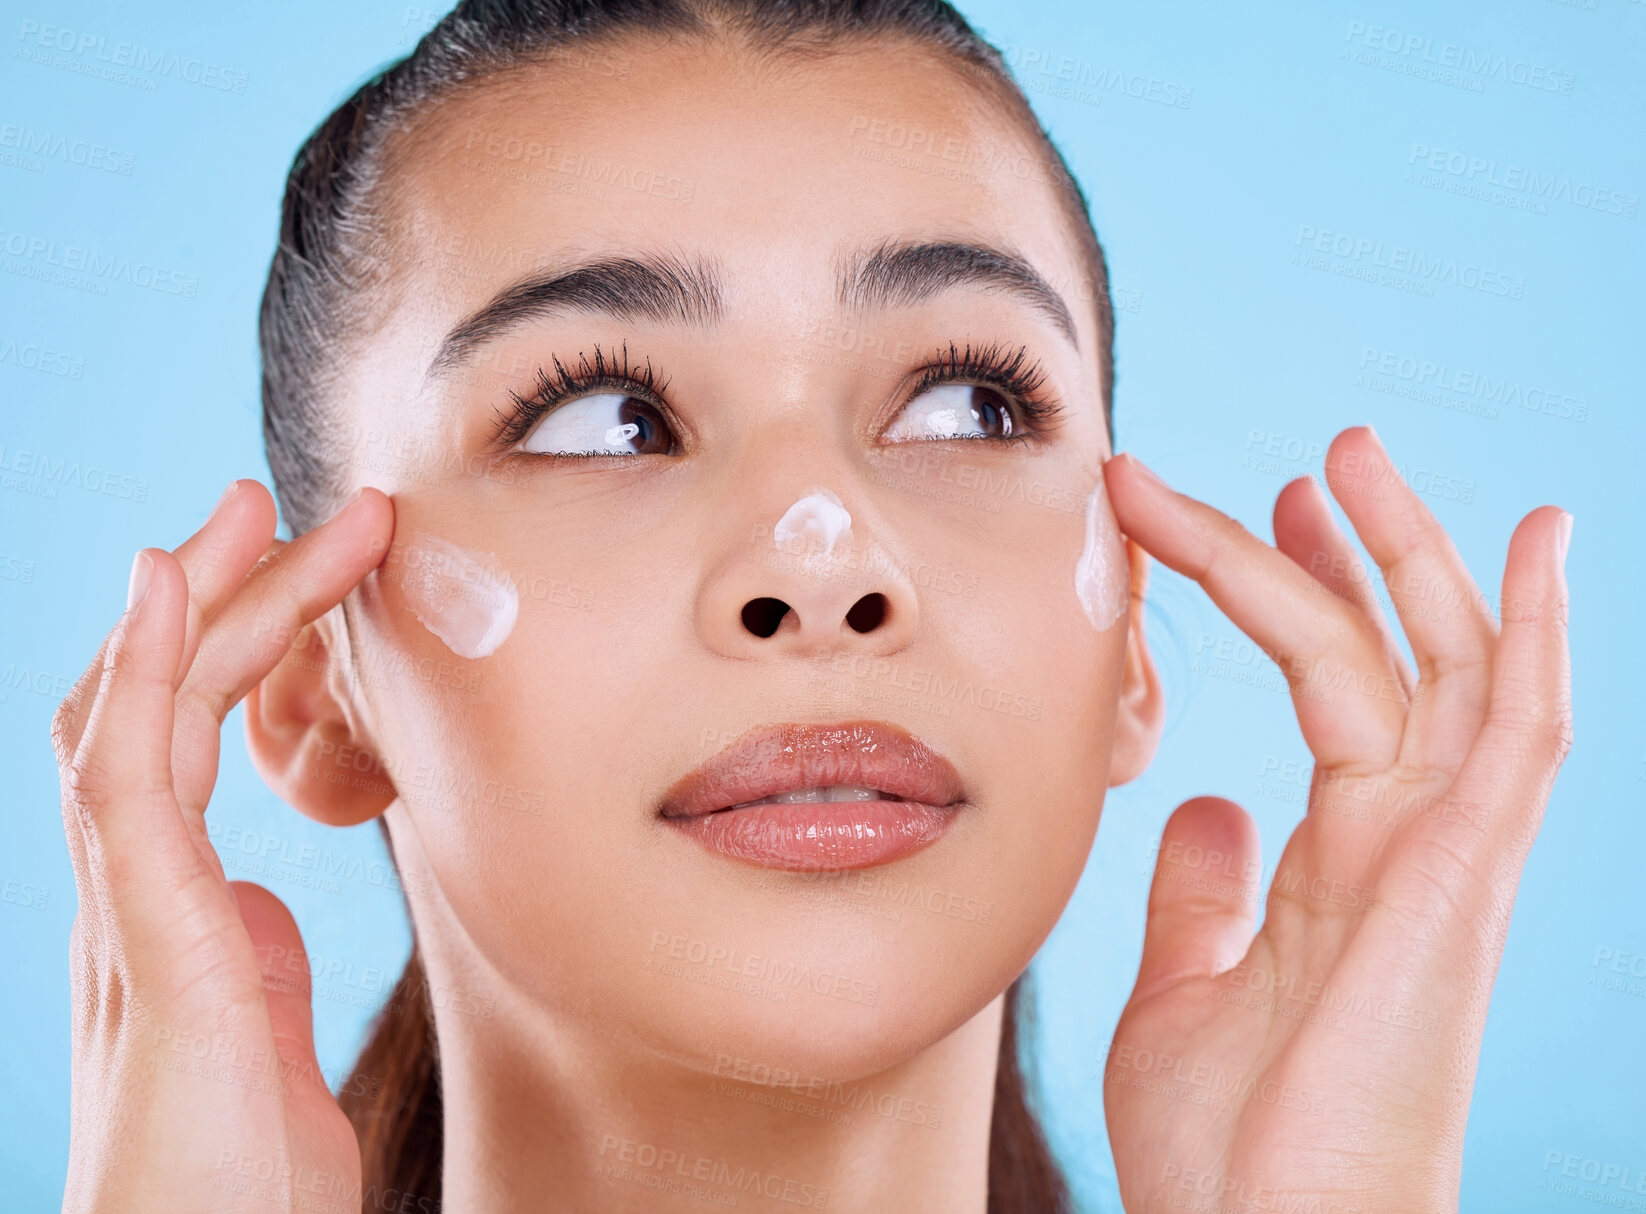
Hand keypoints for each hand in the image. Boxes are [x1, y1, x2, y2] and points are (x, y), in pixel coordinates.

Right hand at [51, 480, 393, 1212]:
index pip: (184, 744)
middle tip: (282, 503)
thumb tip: (263, 906)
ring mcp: (128, 918)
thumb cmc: (237, 1185)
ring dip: (192, 602)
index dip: (230, 650)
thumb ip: (255, 969)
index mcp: (174, 913)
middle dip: (220, 598)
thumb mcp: (263, 1047)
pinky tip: (167, 583)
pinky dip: (140, 673)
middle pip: (160, 707)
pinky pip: (124, 781)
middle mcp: (136, 899)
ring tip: (244, 505)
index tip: (306, 572)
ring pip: (138, 715)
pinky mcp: (147, 948)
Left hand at [1100, 426, 1572, 1213]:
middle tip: (1314, 453)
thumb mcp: (1185, 982)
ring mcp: (1445, 858)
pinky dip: (1533, 633)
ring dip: (1411, 554)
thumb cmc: (1233, 1145)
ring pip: (1449, 665)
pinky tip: (1536, 539)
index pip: (1334, 687)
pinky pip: (1519, 732)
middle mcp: (1406, 843)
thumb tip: (1203, 805)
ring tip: (1353, 452)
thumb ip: (1203, 893)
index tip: (1232, 516)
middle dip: (1351, 546)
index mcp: (1345, 859)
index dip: (1287, 593)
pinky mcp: (1466, 881)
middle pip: (1394, 655)